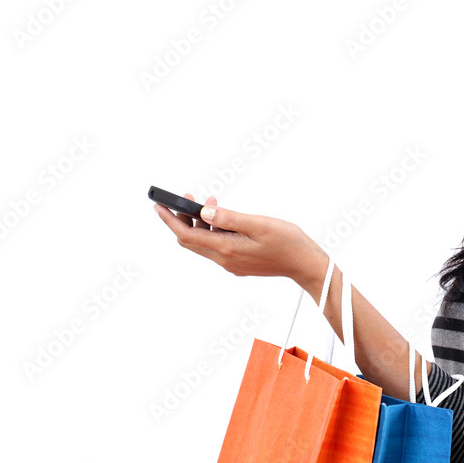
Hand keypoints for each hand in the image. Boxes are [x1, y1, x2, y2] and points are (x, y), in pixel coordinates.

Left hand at [153, 193, 320, 279]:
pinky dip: (213, 231)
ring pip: (204, 243)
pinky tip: (223, 220)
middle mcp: (225, 259)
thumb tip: (203, 212)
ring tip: (210, 203)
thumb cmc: (288, 243)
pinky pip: (217, 246)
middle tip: (185, 198)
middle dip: (183, 219)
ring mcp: (231, 263)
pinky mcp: (239, 263)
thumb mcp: (259, 224)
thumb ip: (230, 218)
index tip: (158, 206)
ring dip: (200, 224)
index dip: (170, 220)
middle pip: (191, 241)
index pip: (187, 235)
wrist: (305, 264)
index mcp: (227, 249)